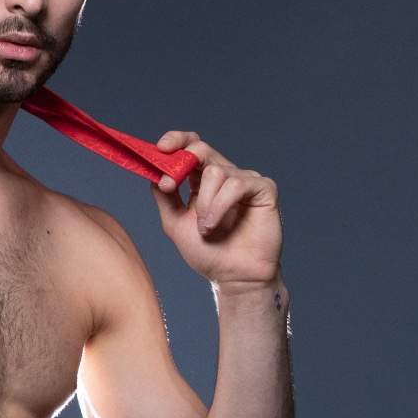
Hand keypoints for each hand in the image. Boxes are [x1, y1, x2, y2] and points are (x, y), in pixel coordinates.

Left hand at [149, 131, 282, 286]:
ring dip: (204, 203)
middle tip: (170, 184)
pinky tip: (215, 225)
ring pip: (216, 171)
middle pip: (202, 149)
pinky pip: (237, 184)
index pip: (190, 147)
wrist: (233, 277)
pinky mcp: (263, 189)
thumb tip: (153, 173)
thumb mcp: (175, 223)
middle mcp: (224, 176)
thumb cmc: (208, 253)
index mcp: (202, 181)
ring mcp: (244, 180)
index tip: (160, 147)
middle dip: (183, 161)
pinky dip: (220, 205)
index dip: (176, 140)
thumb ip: (164, 198)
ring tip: (206, 228)